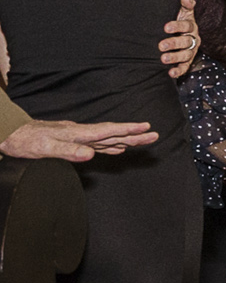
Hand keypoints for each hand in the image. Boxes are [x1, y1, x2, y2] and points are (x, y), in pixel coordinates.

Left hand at [0, 119, 155, 161]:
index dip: (128, 130)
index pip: (107, 131)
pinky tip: (116, 148)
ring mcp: (76, 138)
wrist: (9, 134)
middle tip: (154, 134)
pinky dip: (110, 145)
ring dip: (126, 139)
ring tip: (143, 139)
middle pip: (112, 133)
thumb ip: (68, 151)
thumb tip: (91, 155)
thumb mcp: (44, 148)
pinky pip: (97, 144)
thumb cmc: (24, 141)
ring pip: (107, 138)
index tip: (146, 128)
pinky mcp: (72, 142)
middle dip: (134, 134)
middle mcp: (79, 134)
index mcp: (77, 134)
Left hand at [160, 0, 197, 77]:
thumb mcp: (183, 13)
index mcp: (191, 26)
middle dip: (173, 43)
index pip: (186, 25)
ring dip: (175, 57)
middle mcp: (193, 39)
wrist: (180, 34)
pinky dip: (178, 71)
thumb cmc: (179, 21)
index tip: (166, 28)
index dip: (177, 26)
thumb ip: (185, 6)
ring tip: (163, 59)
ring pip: (185, 55)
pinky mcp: (187, 61)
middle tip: (161, 45)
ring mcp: (191, 51)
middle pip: (186, 41)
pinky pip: (185, 66)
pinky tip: (170, 73)